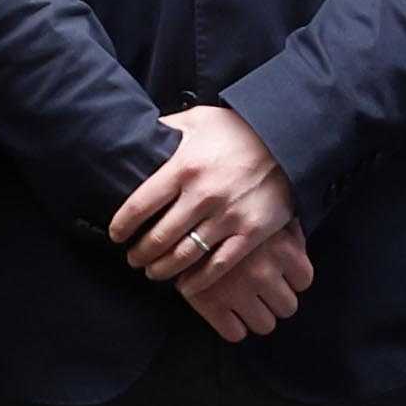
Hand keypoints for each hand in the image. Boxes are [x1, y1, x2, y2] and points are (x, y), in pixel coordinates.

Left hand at [111, 106, 294, 288]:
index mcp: (184, 167)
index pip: (139, 205)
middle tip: (133, 259)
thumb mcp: (199, 120)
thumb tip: (138, 133)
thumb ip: (167, 129)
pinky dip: (198, 280)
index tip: (117, 235)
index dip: (122, 226)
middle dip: (140, 254)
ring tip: (154, 272)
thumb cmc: (239, 129)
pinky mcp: (252, 232)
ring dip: (162, 269)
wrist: (288, 139)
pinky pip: (218, 265)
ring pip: (184, 255)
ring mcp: (229, 215)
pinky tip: (185, 285)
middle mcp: (203, 194)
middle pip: (159, 236)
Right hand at [175, 223, 313, 343]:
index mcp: (283, 249)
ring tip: (243, 302)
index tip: (277, 275)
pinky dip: (232, 327)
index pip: (303, 281)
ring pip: (265, 325)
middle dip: (274, 301)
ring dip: (256, 316)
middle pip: (287, 307)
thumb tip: (299, 246)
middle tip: (259, 291)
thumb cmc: (229, 215)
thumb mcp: (265, 214)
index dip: (290, 279)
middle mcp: (265, 272)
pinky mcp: (211, 305)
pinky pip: (235, 334)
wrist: (180, 220)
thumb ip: (288, 232)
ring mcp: (238, 291)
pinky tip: (226, 312)